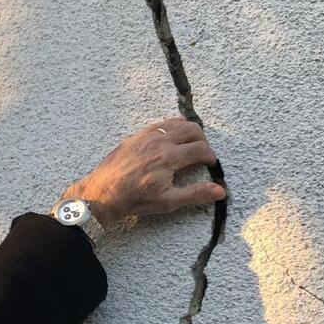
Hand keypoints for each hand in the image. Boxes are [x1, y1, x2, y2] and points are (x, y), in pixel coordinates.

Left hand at [63, 117, 224, 229]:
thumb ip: (196, 194)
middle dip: (203, 140)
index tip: (211, 164)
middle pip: (192, 129)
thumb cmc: (135, 199)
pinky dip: (170, 128)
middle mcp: (160, 141)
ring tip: (189, 145)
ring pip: (176, 122)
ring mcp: (146, 136)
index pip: (201, 149)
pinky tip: (169, 140)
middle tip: (202, 153)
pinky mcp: (136, 136)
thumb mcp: (168, 201)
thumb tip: (220, 191)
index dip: (211, 157)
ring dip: (188, 130)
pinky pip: (159, 124)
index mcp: (169, 157)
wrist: (103, 193)